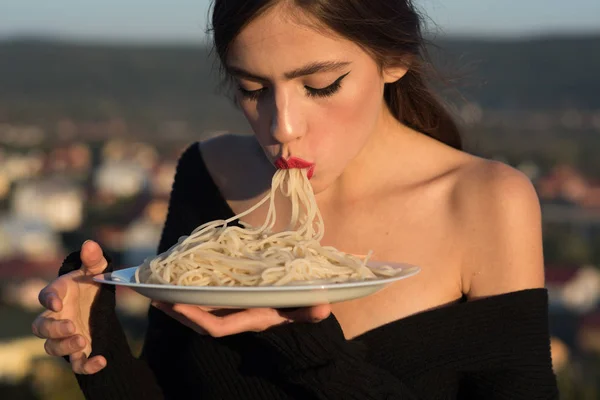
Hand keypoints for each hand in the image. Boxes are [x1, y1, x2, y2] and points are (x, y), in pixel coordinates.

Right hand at [32, 240, 108, 373]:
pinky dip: (86, 366)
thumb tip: (90, 244)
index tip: (57, 302)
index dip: (48, 299)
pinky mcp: (79, 351)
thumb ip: (94, 259)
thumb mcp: (96, 270)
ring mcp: (65, 335)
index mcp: (59, 294)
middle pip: (41, 327)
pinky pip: (76, 364)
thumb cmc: (90, 283)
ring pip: (52, 347)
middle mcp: (56, 317)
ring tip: (83, 341)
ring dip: (65, 347)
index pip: (46, 296)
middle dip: (54, 329)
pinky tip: (101, 361)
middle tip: (72, 326)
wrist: (97, 302)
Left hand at [152, 302, 330, 336]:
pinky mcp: (231, 304)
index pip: (218, 326)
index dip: (196, 318)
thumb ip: (311, 311)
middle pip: (200, 321)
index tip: (177, 304)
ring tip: (155, 291)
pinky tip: (176, 286)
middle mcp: (237, 318)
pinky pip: (206, 304)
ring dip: (178, 304)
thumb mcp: (304, 309)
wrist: (297, 319)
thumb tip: (323, 306)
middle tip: (153, 296)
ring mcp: (233, 312)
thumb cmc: (298, 310)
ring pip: (200, 312)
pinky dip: (189, 297)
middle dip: (177, 311)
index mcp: (250, 319)